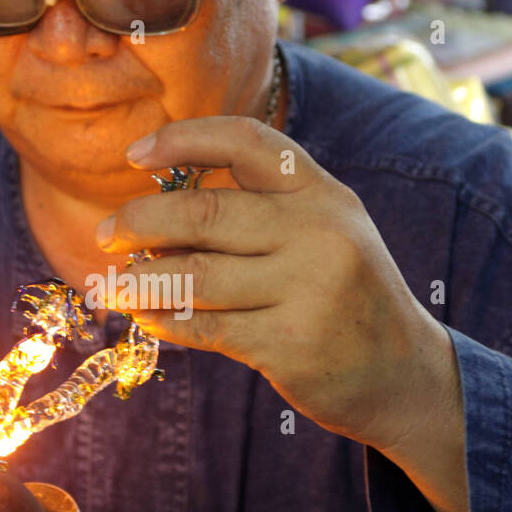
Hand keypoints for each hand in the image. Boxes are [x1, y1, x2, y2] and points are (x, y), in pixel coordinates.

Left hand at [94, 116, 458, 457]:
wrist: (405, 373)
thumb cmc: (346, 296)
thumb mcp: (324, 234)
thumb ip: (260, 213)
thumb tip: (157, 212)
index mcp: (322, 193)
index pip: (246, 142)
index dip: (184, 139)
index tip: (136, 154)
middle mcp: (318, 232)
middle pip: (204, 212)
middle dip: (140, 220)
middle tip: (106, 232)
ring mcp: (307, 289)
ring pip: (195, 274)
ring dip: (139, 279)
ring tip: (111, 284)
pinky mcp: (289, 343)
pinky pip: (205, 326)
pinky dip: (165, 320)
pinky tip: (146, 317)